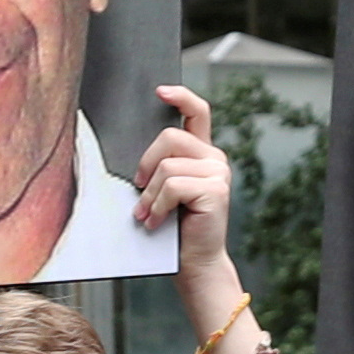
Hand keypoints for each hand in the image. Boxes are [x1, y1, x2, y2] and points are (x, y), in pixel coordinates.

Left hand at [136, 83, 236, 286]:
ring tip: (148, 215)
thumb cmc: (175, 229)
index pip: (198, 111)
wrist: (194, 262)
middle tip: (139, 190)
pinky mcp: (216, 191)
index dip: (180, 96)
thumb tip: (135, 155)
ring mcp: (218, 173)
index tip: (160, 91)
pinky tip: (157, 222)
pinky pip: (173, 186)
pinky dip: (158, 206)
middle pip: (169, 137)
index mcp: (203, 153)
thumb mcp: (166, 190)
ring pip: (167, 166)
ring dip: (149, 195)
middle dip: (146, 164)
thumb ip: (161, 166)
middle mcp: (214, 158)